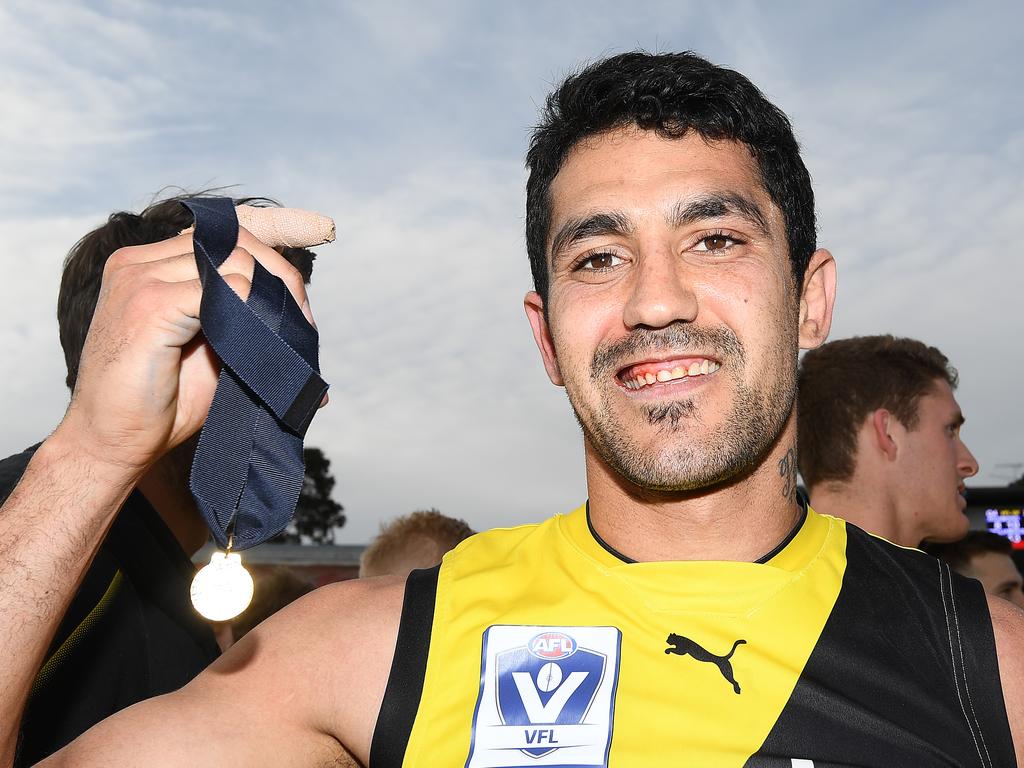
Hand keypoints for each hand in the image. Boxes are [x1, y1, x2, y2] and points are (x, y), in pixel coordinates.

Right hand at [54, 210, 327, 477]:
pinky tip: (254, 350)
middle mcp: (142, 260)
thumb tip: (297, 306)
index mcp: (152, 263)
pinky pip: (227, 290)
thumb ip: (239, 312)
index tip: (322, 227)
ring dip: (274, 307)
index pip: (223, 228)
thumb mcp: (212, 346)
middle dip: (285, 284)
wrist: (112, 443)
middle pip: (239, 244)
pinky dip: (252, 320)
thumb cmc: (163, 402)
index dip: (276, 224)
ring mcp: (141, 277)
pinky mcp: (149, 304)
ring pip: (239, 265)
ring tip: (285, 349)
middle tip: (305, 333)